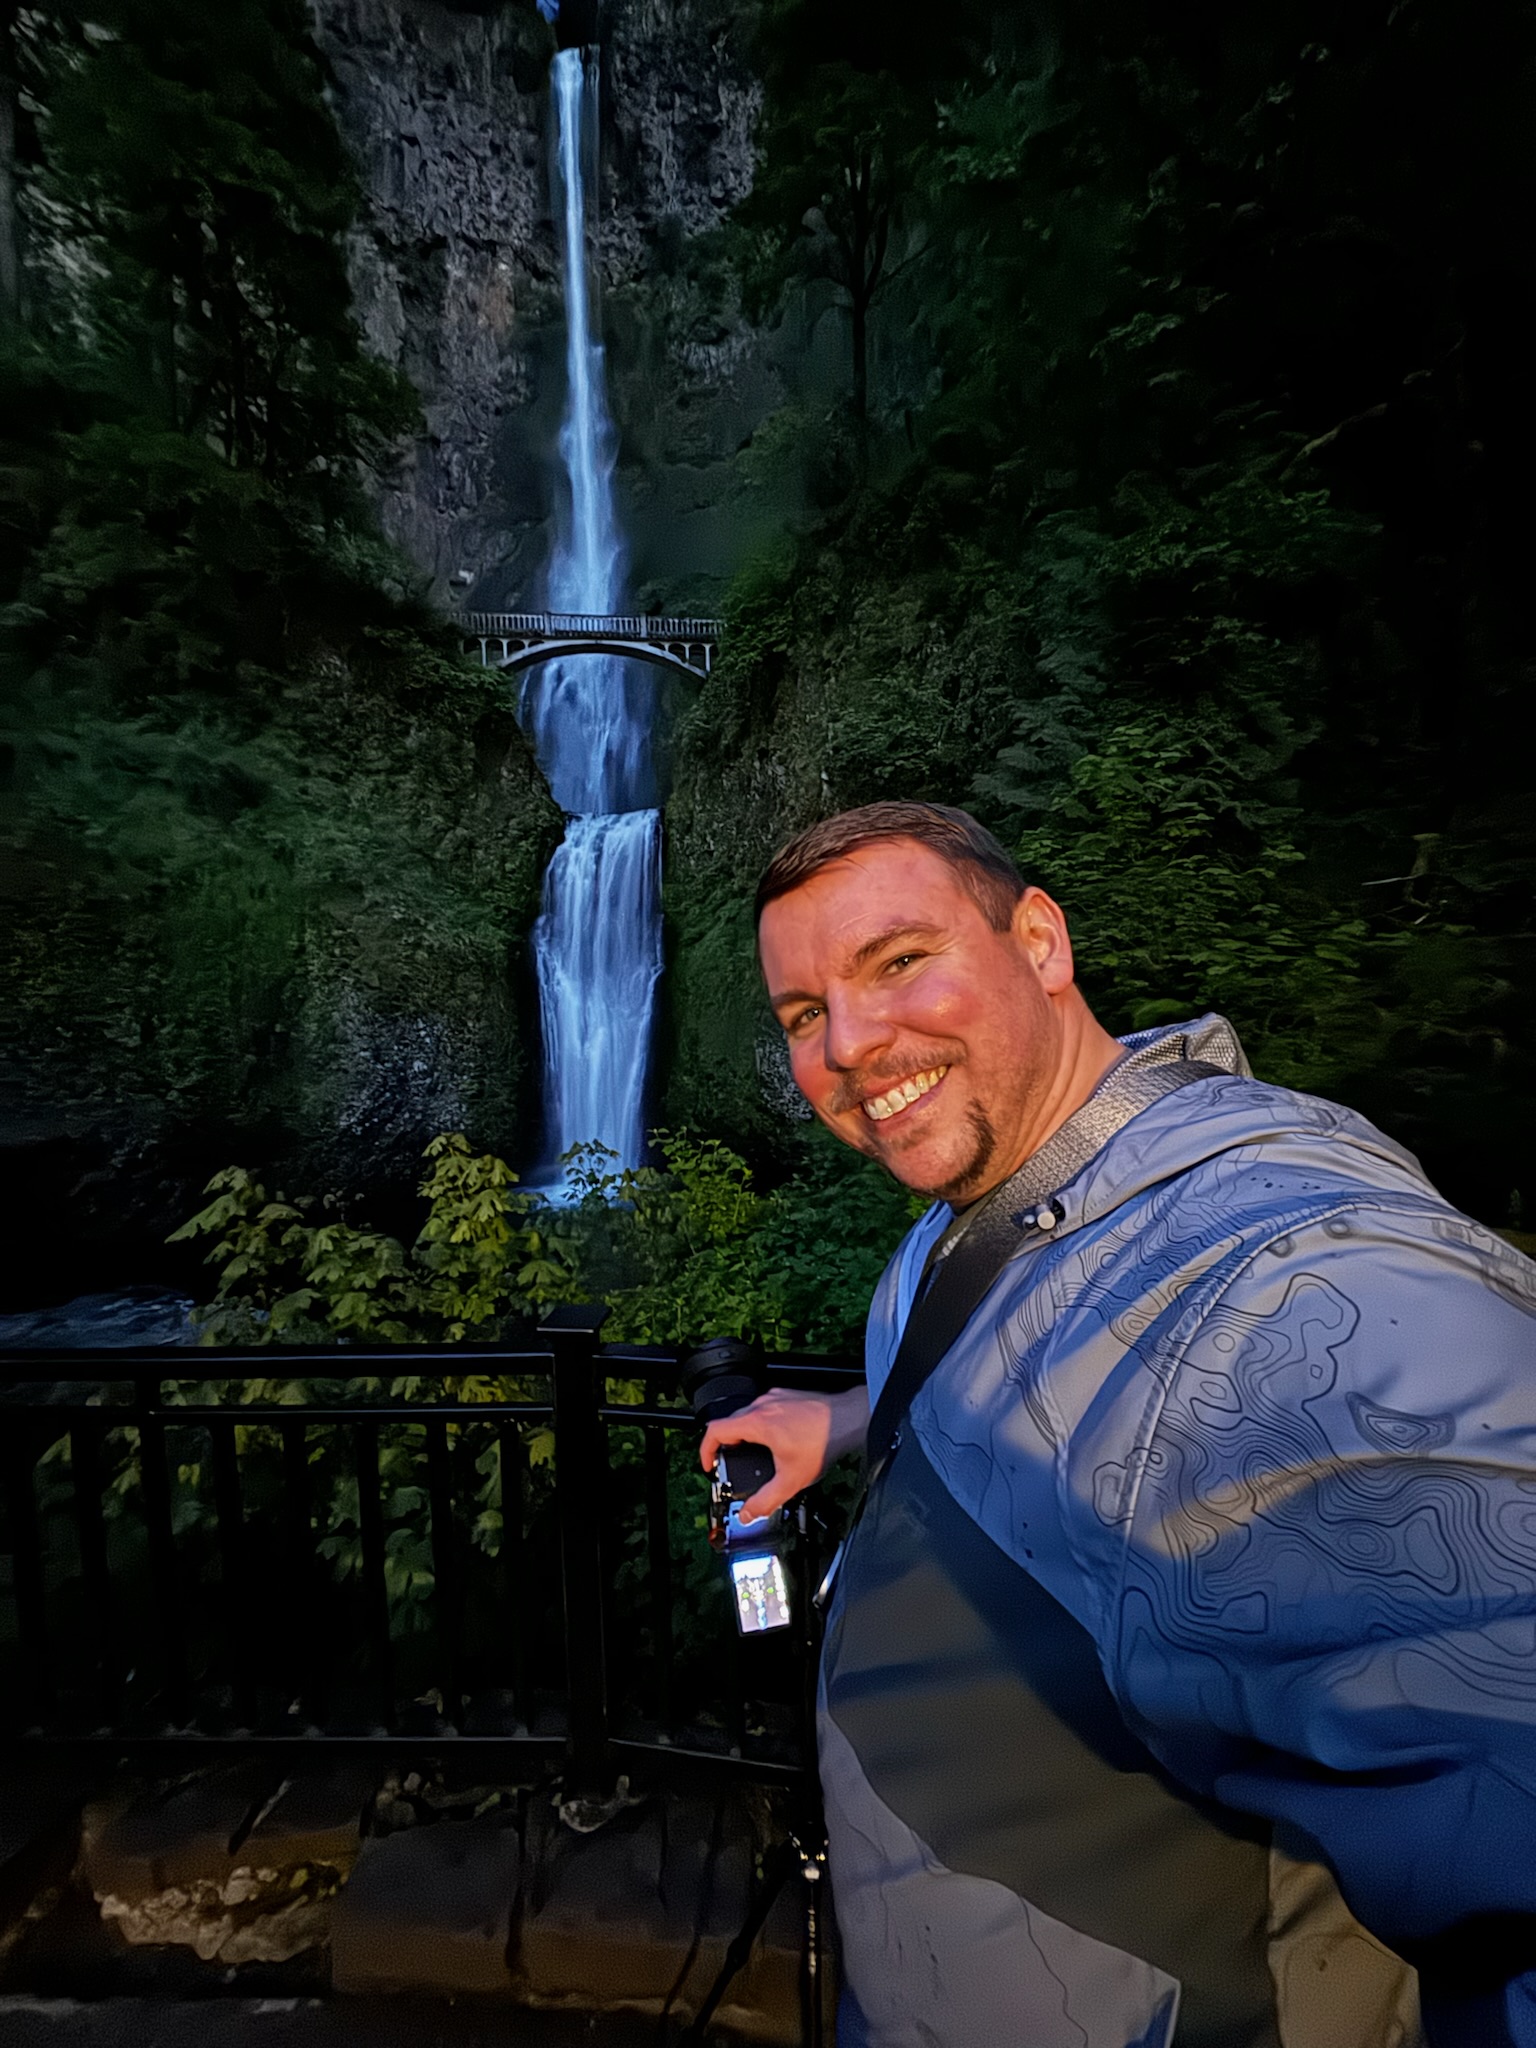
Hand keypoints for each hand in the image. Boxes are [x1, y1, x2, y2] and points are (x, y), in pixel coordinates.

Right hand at [699, 1385, 870, 1521]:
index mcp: (757, 1422)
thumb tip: (748, 1513)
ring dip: (745, 1435)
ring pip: (748, 1415)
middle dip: (727, 1446)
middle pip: (730, 1423)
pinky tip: (778, 1441)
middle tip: (731, 1463)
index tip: (710, 1464)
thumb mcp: (791, 1480)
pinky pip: (765, 1409)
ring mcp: (776, 1397)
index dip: (706, 1450)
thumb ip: (766, 1500)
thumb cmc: (825, 1441)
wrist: (851, 1419)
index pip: (715, 1431)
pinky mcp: (788, 1396)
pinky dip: (762, 1425)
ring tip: (755, 1454)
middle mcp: (763, 1405)